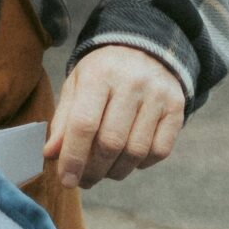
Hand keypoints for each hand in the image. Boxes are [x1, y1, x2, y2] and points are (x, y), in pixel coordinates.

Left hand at [47, 44, 186, 187]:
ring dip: (116, 171)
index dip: (73, 157)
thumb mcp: (77, 85)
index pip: (84, 124)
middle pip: (111, 142)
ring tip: (103, 171)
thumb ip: (64, 120)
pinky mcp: (177, 109)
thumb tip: (51, 154)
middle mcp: (132, 82)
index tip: (66, 181)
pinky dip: (141, 164)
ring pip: (136, 151)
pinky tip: (128, 158)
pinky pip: (159, 151)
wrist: (144, 48)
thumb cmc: (103, 73)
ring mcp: (158, 96)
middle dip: (94, 170)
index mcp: (99, 74)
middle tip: (84, 181)